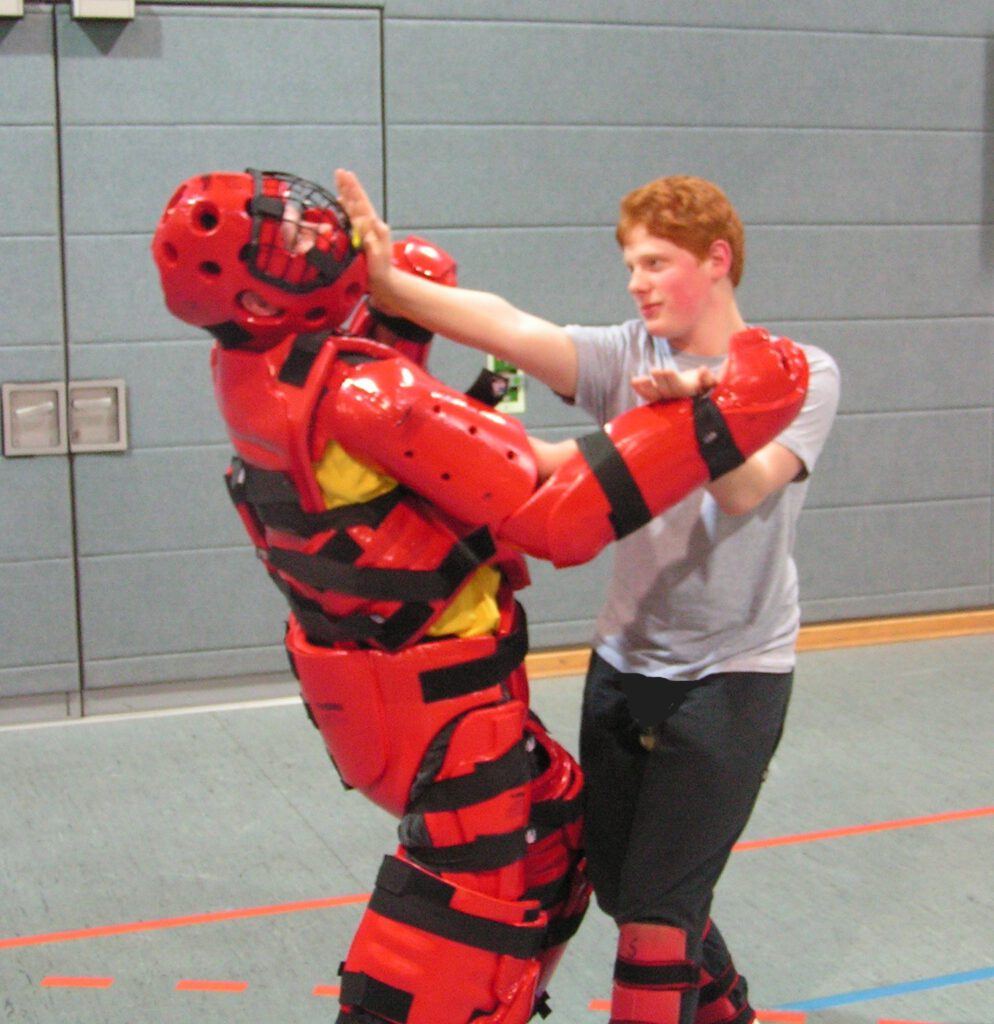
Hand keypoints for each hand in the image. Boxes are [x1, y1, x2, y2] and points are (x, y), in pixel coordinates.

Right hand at [335, 168, 393, 294]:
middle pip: (356, 201)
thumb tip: (363, 220)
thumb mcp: (377, 253)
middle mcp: (367, 224)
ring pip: (353, 206)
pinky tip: (340, 202)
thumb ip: (371, 237)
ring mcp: (363, 229)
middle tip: (340, 172)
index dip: (352, 189)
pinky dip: (345, 207)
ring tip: (340, 180)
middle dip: (348, 186)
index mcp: (372, 225)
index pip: (360, 203)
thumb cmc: (380, 268)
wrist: (382, 281)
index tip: (346, 175)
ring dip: (346, 192)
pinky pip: (350, 217)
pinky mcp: (358, 236)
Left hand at [630, 364, 719, 401]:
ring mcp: (667, 400)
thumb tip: (703, 370)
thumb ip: (709, 378)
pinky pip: (649, 396)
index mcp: (690, 394)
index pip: (680, 387)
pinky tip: (633, 382)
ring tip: (636, 380)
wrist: (700, 395)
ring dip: (646, 387)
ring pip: (655, 395)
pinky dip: (641, 390)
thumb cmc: (706, 386)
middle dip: (659, 380)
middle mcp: (677, 400)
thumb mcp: (712, 382)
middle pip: (666, 390)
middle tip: (654, 370)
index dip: (672, 379)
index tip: (667, 371)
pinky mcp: (659, 399)